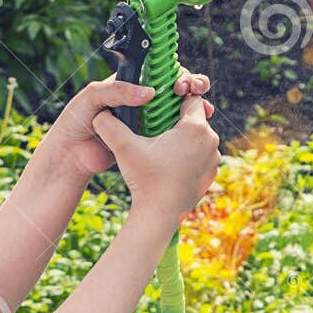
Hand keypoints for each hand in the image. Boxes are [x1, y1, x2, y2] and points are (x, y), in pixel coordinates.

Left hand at [42, 70, 214, 181]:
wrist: (70, 157)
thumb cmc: (76, 120)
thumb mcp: (93, 96)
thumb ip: (119, 90)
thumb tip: (150, 93)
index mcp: (129, 84)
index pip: (157, 71)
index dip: (174, 71)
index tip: (181, 79)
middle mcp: (140, 100)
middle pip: (172, 89)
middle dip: (190, 85)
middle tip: (194, 89)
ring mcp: (145, 121)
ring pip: (176, 110)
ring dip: (194, 107)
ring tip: (203, 108)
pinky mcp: (147, 141)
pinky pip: (170, 133)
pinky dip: (185, 130)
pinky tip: (198, 128)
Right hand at [92, 94, 220, 220]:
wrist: (159, 215)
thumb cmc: (144, 178)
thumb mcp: (124, 148)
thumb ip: (110, 125)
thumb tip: (98, 113)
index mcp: (195, 128)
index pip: (191, 99)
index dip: (176, 98)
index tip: (161, 105)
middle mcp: (211, 140)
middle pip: (195, 118)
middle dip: (177, 119)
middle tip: (157, 125)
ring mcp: (214, 158)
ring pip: (199, 137)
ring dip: (184, 137)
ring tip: (163, 144)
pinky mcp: (211, 173)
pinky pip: (201, 155)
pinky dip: (189, 155)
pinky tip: (170, 161)